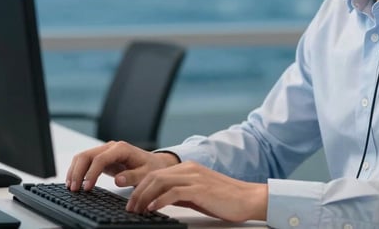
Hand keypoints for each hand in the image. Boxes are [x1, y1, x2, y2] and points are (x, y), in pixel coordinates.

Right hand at [66, 141, 178, 191]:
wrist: (153, 163)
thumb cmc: (150, 167)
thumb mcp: (146, 173)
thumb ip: (133, 176)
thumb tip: (118, 180)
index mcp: (121, 149)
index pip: (100, 159)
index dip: (91, 173)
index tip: (87, 187)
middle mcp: (110, 147)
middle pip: (87, 155)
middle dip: (78, 172)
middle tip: (74, 189)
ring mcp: (105, 151)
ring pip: (83, 157)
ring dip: (74, 171)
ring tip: (71, 187)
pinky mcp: (101, 157)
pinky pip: (85, 161)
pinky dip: (77, 170)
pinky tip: (74, 181)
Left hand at [126, 160, 267, 222]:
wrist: (248, 198)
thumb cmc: (225, 199)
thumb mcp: (198, 194)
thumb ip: (180, 193)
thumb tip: (159, 201)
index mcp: (188, 168)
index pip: (156, 173)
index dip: (141, 187)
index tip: (133, 202)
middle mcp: (189, 169)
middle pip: (154, 176)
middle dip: (138, 192)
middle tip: (130, 208)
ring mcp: (194, 177)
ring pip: (160, 182)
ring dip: (145, 197)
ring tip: (137, 210)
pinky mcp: (200, 188)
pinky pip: (174, 192)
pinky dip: (159, 200)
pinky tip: (152, 209)